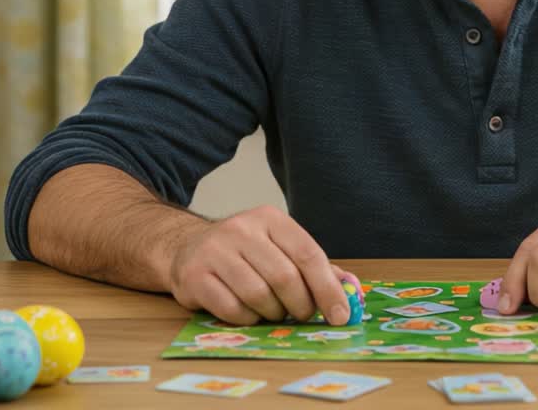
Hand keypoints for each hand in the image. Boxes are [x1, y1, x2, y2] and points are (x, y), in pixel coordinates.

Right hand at [167, 205, 350, 325]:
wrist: (186, 249)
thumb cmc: (243, 252)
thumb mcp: (279, 248)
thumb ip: (315, 267)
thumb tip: (351, 289)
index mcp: (270, 218)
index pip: (308, 254)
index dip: (328, 288)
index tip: (340, 315)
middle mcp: (241, 229)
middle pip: (285, 277)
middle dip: (300, 305)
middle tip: (301, 315)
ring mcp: (215, 251)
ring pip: (258, 295)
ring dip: (273, 313)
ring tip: (273, 311)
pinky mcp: (195, 276)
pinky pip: (232, 309)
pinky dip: (248, 318)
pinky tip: (248, 312)